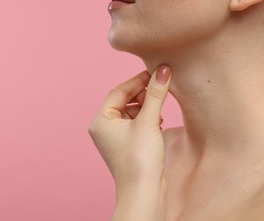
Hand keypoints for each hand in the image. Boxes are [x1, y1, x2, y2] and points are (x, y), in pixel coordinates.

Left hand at [89, 65, 171, 186]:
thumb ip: (156, 94)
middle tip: (159, 88)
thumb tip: (163, 70)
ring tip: (159, 110)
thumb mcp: (149, 122)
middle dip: (143, 94)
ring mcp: (115, 138)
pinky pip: (136, 124)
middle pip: (124, 101)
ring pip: (131, 112)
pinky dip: (147, 119)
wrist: (144, 193)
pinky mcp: (127, 146)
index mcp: (101, 121)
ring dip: (146, 107)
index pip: (119, 91)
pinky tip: (158, 122)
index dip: (138, 80)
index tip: (155, 72)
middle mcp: (104, 129)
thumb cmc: (140, 160)